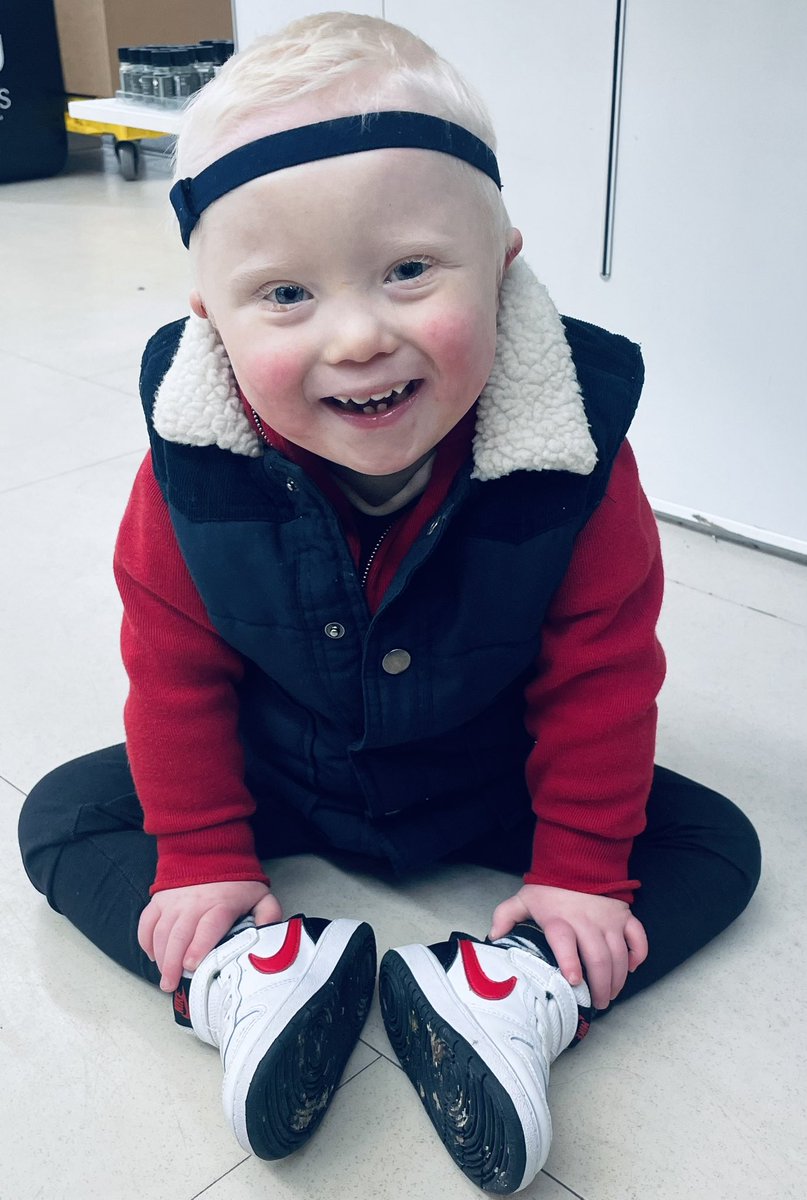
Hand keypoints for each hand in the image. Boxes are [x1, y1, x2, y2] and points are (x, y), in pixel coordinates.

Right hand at [138, 880, 281, 991]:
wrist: (211, 852)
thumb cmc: (236, 882)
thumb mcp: (260, 896)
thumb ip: (269, 916)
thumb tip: (269, 938)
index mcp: (221, 904)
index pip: (207, 927)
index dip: (198, 947)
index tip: (191, 966)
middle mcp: (194, 902)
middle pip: (179, 935)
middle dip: (172, 963)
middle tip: (170, 985)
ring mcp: (174, 901)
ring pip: (161, 932)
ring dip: (160, 957)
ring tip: (164, 978)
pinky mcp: (159, 900)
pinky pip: (146, 923)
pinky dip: (146, 942)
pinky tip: (153, 956)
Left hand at [489, 883, 647, 1009]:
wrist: (577, 859)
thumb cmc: (551, 886)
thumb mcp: (525, 899)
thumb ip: (506, 916)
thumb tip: (493, 937)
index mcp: (560, 919)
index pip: (565, 942)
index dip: (570, 962)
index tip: (573, 981)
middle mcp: (586, 921)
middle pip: (598, 957)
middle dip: (600, 985)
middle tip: (598, 1002)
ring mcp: (609, 919)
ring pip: (619, 954)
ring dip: (618, 978)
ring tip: (611, 993)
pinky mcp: (624, 915)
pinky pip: (638, 937)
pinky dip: (638, 955)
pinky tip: (632, 968)